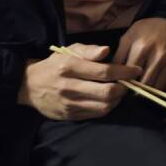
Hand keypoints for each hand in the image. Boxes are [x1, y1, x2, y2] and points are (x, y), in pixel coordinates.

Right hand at [18, 44, 141, 120]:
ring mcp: (68, 104)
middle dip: (124, 88)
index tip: (136, 70)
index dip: (124, 72)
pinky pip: (95, 114)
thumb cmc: (55, 65)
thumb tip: (107, 51)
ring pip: (104, 106)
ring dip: (118, 99)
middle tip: (129, 83)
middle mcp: (69, 87)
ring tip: (120, 91)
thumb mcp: (69, 51)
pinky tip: (109, 100)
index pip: (104, 72)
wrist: (29, 86)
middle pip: (107, 92)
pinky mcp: (69, 116)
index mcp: (69, 67)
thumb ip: (89, 50)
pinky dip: (107, 107)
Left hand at [115, 17, 165, 90]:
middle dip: (137, 90)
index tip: (123, 87)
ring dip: (149, 90)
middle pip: (144, 84)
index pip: (129, 75)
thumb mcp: (130, 36)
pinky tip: (157, 82)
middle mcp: (158, 54)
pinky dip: (162, 86)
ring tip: (144, 89)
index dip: (125, 83)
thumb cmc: (148, 30)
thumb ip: (120, 55)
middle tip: (134, 91)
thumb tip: (113, 76)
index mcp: (141, 46)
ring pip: (157, 87)